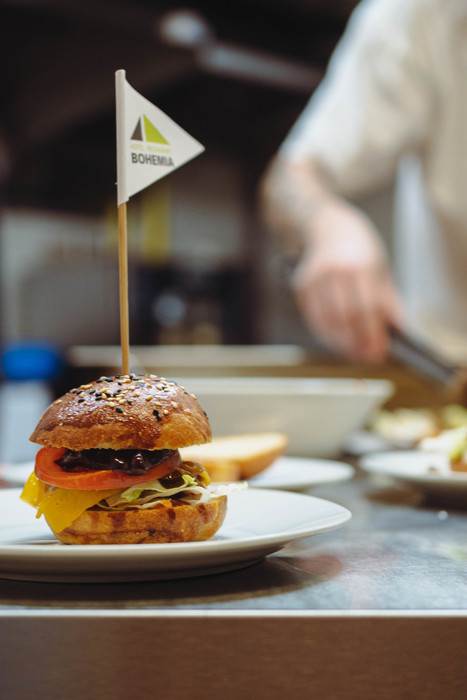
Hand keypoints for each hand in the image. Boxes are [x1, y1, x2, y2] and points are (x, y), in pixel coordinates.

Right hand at [292, 200, 403, 362]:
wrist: (329, 226)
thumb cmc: (358, 248)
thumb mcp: (381, 268)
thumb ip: (388, 299)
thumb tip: (397, 328)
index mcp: (361, 266)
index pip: (368, 310)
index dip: (373, 336)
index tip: (379, 353)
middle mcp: (336, 272)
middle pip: (346, 318)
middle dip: (358, 343)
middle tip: (367, 358)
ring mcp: (316, 279)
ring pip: (327, 322)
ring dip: (341, 343)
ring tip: (353, 353)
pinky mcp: (302, 285)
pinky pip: (313, 318)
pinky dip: (325, 334)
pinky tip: (336, 341)